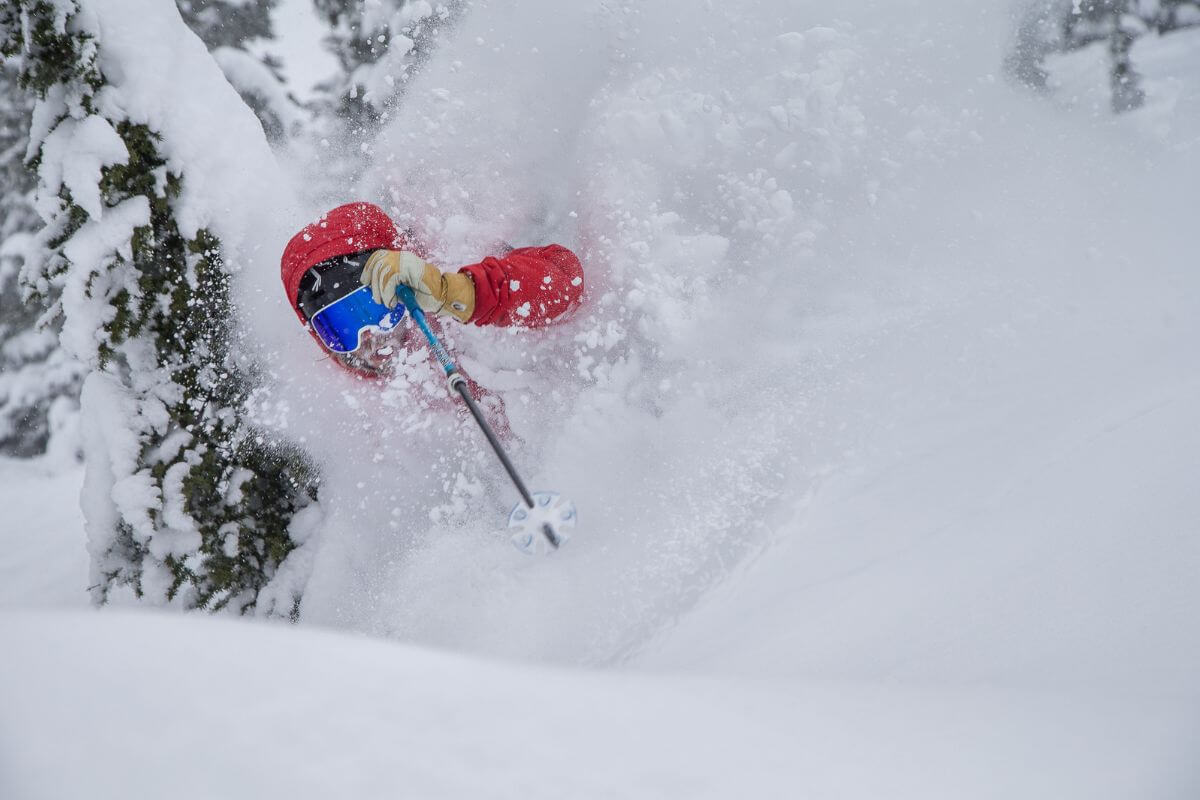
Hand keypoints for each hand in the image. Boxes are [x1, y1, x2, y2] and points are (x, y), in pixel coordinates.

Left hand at [360, 250, 475, 322]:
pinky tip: (395, 301)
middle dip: (374, 284)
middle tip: (379, 300)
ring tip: (390, 303)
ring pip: (382, 271)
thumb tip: (372, 287)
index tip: (365, 282)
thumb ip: (389, 284)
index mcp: (401, 259)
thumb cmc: (425, 295)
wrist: (443, 297)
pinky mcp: (409, 267)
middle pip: (378, 263)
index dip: (369, 268)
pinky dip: (388, 293)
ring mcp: (407, 261)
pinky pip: (390, 278)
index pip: (379, 256)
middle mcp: (403, 256)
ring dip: (382, 292)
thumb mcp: (402, 288)